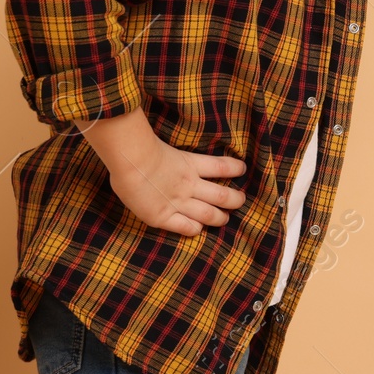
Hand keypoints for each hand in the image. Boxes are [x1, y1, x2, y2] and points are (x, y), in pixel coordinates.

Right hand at [78, 112, 246, 235]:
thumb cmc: (137, 147)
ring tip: (225, 219)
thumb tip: (162, 145)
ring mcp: (177, 202)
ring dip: (220, 218)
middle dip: (234, 199)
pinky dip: (195, 229)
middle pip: (221, 195)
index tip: (243, 169)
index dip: (234, 168)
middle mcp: (188, 184)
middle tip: (240, 201)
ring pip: (209, 214)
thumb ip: (168, 149)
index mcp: (189, 163)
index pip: (221, 165)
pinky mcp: (162, 217)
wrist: (130, 161)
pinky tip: (198, 228)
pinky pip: (186, 227)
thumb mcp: (160, 143)